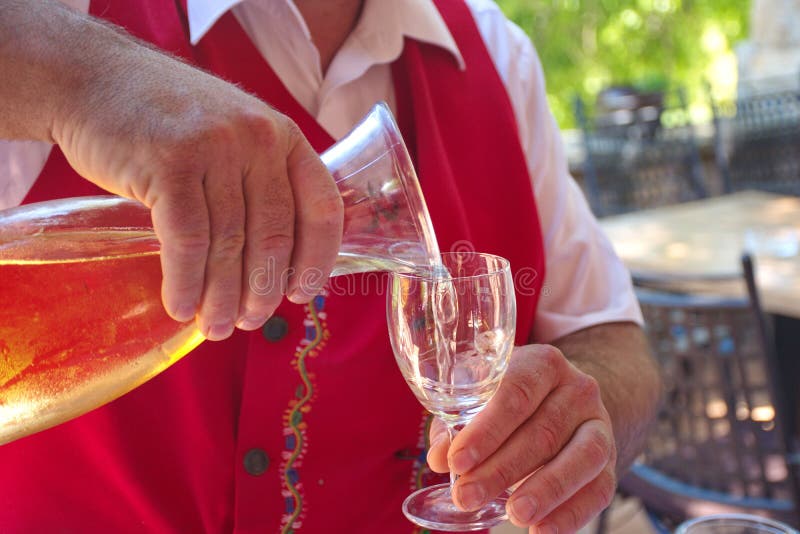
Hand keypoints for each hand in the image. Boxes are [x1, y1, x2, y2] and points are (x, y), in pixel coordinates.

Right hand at [49, 20, 342, 339]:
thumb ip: (256, 182)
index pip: (321, 207)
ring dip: (222, 297)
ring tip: (215, 326)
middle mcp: (258, 139)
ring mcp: (216, 148)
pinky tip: (180, 306)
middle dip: (263, 290)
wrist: (95, 78)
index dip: (316, 259)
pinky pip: (188, 240)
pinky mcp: (170, 163)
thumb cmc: (167, 121)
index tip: (302, 295)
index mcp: (283, 136)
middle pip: (274, 235)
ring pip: (230, 243)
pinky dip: (186, 282)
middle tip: (248, 321)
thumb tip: (273, 265)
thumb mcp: (231, 135)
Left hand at [427, 344, 617, 533]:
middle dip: (502, 469)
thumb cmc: (510, 400)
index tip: (457, 461)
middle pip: (543, 431)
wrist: (564, 400)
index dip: (486, 430)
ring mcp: (599, 423)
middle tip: (467, 496)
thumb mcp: (481, 398)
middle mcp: (577, 389)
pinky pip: (599, 488)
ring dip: (545, 490)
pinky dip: (571, 513)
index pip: (515, 393)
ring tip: (513, 514)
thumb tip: (439, 457)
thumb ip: (456, 424)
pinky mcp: (610, 459)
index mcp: (542, 364)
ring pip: (581, 457)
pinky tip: (542, 530)